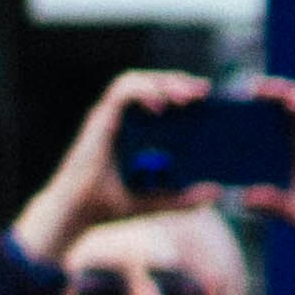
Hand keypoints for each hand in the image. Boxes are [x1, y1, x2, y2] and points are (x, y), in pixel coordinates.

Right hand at [12, 70, 207, 263]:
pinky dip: (142, 93)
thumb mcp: (157, 202)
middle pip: (148, 83)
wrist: (79, 213)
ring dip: (161, 83)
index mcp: (133, 130)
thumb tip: (216, 193)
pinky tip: (160, 107)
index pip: (157, 96)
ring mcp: (108, 117)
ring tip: (186, 96)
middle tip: (203, 90)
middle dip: (176, 81)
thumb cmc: (110, 205)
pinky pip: (121, 94)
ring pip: (133, 81)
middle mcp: (120, 118)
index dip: (179, 89)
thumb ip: (184, 199)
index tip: (205, 95)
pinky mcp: (99, 121)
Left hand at [257, 80, 294, 270]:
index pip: (265, 132)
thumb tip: (244, 199)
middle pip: (280, 113)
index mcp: (289, 159)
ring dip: (283, 93)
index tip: (223, 112)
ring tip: (262, 87)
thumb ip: (275, 205)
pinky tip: (291, 100)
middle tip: (241, 90)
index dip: (247, 119)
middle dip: (263, 98)